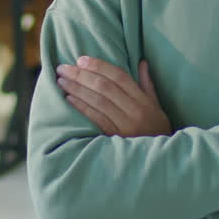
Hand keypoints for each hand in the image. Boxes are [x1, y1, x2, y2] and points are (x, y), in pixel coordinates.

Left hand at [56, 57, 171, 137]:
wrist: (157, 158)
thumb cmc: (156, 128)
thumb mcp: (156, 105)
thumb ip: (147, 83)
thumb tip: (142, 62)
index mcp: (143, 100)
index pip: (119, 76)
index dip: (99, 66)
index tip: (81, 59)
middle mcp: (134, 110)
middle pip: (104, 87)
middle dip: (81, 75)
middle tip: (63, 68)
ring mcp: (124, 125)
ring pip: (98, 101)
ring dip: (77, 89)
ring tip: (61, 81)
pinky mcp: (115, 138)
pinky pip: (96, 119)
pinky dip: (82, 107)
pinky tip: (69, 99)